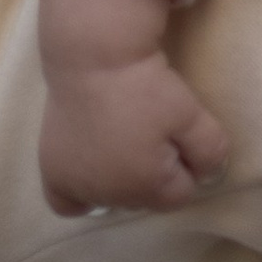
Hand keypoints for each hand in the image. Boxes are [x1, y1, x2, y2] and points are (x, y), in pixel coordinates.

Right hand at [34, 0, 227, 214]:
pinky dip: (80, 195)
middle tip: (148, 131)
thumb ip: (209, 152)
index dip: (185, 165)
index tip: (177, 136)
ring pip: (112, 199)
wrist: (93, 58)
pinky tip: (90, 173)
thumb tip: (208, 178)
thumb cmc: (146, 86)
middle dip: (154, 174)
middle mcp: (110, 196)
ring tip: (121, 140)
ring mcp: (77, 187)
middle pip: (145, 199)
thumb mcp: (191, 114)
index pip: (180, 195)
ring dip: (121, 181)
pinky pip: (68, 203)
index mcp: (147, 187)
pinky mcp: (52, 171)